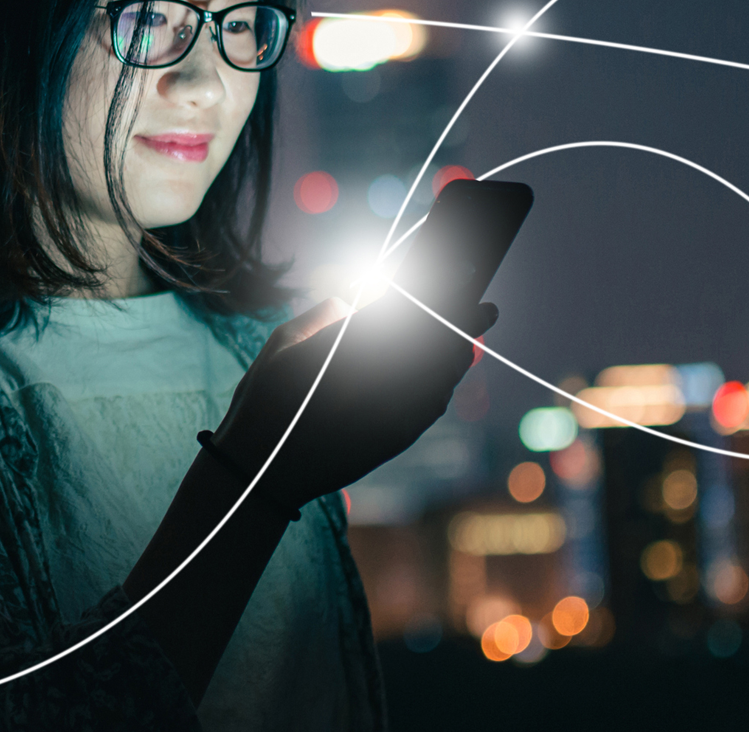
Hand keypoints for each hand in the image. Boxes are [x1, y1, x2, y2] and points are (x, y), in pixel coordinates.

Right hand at [205, 291, 497, 505]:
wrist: (266, 470)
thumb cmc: (265, 402)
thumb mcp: (283, 343)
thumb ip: (324, 315)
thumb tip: (354, 300)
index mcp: (351, 344)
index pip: (412, 310)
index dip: (443, 294)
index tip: (463, 279)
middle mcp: (380, 375)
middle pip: (438, 340)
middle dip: (463, 320)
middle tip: (484, 307)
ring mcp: (394, 409)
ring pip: (443, 373)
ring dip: (460, 349)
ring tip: (472, 330)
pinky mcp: (398, 437)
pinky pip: (434, 403)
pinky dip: (446, 381)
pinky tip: (450, 367)